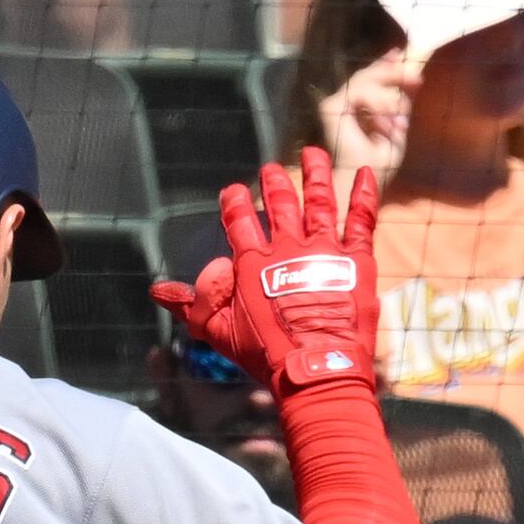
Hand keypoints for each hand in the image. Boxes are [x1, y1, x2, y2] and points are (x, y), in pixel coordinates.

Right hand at [146, 149, 381, 394]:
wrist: (315, 369)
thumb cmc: (265, 355)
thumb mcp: (219, 333)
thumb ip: (191, 307)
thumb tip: (156, 291)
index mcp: (253, 262)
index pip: (239, 220)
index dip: (234, 202)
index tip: (233, 191)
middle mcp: (289, 247)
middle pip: (280, 203)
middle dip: (274, 183)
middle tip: (272, 169)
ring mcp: (324, 250)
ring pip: (320, 201)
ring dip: (315, 175)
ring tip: (313, 154)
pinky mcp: (357, 260)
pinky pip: (362, 219)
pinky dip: (364, 194)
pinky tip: (367, 173)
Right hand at [316, 50, 418, 186]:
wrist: (363, 183)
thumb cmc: (379, 164)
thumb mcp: (398, 127)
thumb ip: (402, 102)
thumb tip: (414, 77)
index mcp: (360, 108)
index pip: (371, 77)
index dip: (385, 63)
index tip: (399, 53)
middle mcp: (345, 103)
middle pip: (368, 73)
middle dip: (394, 72)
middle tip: (416, 78)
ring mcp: (336, 105)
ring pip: (363, 78)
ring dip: (387, 96)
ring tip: (399, 115)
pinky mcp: (331, 108)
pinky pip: (357, 91)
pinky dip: (375, 104)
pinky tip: (383, 123)